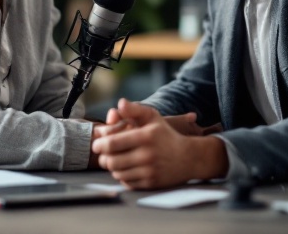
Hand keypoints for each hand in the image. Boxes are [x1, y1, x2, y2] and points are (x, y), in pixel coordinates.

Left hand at [91, 99, 227, 188]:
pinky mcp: (151, 184)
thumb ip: (135, 109)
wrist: (189, 158)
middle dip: (103, 158)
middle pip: (111, 161)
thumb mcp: (153, 117)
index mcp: (145, 136)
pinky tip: (127, 169)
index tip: (98, 144)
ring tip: (116, 160)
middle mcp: (147, 155)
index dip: (99, 145)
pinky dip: (122, 176)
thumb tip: (120, 103)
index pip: (112, 144)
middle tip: (104, 154)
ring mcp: (149, 171)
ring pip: (117, 173)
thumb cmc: (166, 135)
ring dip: (112, 167)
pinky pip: (126, 182)